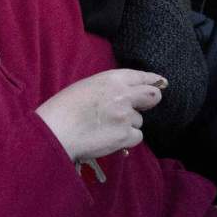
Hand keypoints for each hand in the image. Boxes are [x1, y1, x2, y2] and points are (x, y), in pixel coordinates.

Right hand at [36, 69, 165, 161]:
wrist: (56, 130)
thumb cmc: (63, 109)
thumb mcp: (86, 87)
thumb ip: (108, 88)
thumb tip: (124, 95)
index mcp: (111, 79)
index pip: (140, 76)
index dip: (152, 80)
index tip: (160, 82)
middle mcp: (123, 95)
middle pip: (152, 96)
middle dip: (150, 100)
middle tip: (141, 107)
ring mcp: (125, 116)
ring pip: (139, 121)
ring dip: (128, 125)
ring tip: (106, 128)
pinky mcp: (125, 135)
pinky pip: (135, 137)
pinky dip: (126, 140)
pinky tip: (110, 139)